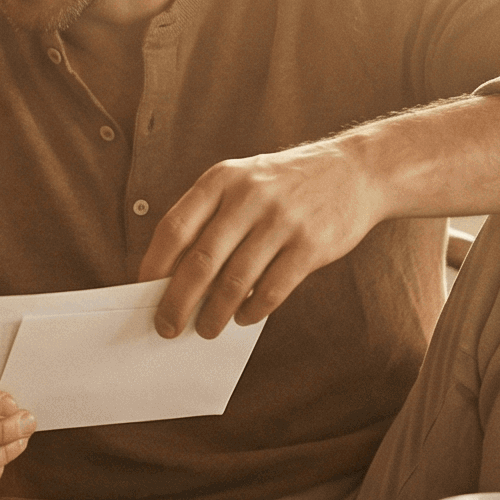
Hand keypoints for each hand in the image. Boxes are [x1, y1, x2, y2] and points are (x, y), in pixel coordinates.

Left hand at [140, 137, 384, 338]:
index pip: (174, 228)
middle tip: (167, 326)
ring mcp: (282, 220)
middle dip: (178, 302)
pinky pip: (273, 289)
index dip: (154, 265)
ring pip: (235, 281)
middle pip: (200, 261)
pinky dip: (253, 310)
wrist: (356, 170)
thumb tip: (174, 276)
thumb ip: (210, 218)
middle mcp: (248, 197)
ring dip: (215, 313)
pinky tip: (244, 318)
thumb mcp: (242, 182)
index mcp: (221, 180)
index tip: (143, 292)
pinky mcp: (311, 244)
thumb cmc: (285, 185)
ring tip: (206, 329)